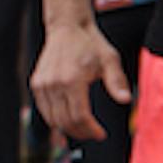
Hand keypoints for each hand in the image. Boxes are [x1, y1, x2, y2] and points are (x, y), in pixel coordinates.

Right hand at [32, 20, 127, 140]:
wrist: (67, 28)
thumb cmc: (91, 44)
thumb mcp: (110, 59)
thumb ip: (116, 81)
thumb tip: (126, 99)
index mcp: (72, 79)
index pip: (79, 116)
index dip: (90, 129)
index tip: (101, 134)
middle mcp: (53, 84)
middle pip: (65, 121)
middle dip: (81, 132)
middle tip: (93, 134)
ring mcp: (42, 84)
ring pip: (52, 119)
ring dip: (68, 129)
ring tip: (83, 130)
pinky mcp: (36, 84)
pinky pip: (44, 110)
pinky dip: (56, 119)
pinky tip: (69, 121)